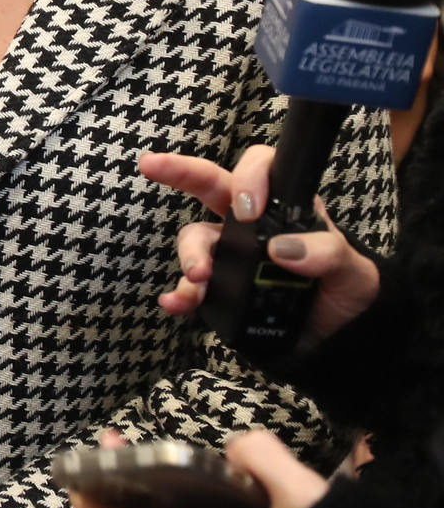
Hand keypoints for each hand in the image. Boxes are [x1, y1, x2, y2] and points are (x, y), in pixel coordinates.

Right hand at [138, 147, 378, 344]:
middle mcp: (251, 225)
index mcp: (285, 209)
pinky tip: (176, 303)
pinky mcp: (220, 289)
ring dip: (189, 255)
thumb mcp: (353, 273)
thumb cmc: (346, 293)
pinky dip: (179, 294)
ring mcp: (231, 255)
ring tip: (197, 278)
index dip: (248, 177)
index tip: (248, 208)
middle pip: (210, 186)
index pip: (261, 170)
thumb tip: (283, 249)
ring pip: (196, 239)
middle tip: (154, 166)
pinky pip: (190, 285)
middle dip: (179, 171)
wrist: (337, 341)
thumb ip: (328, 253)